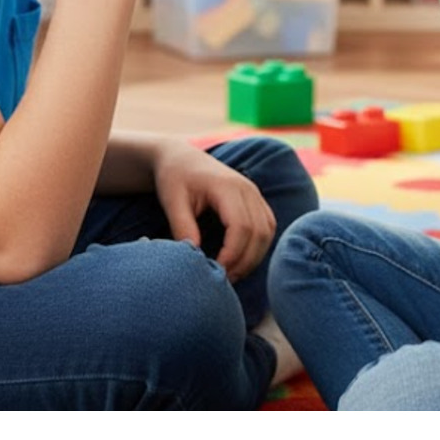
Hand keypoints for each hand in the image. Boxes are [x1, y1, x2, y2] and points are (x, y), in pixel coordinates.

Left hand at [150, 141, 276, 282]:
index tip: (216, 272)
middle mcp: (247, 189)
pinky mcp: (256, 200)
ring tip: (232, 274)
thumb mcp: (172, 201)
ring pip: (267, 232)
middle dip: (245, 261)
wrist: (181, 158)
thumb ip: (183, 227)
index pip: (241, 226)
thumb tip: (196, 258)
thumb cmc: (174, 178)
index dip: (232, 254)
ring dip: (253, 257)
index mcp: (227, 186)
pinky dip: (258, 247)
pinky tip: (240, 260)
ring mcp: (254, 193)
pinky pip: (267, 227)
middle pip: (259, 232)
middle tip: (224, 281)